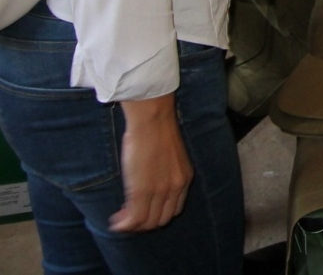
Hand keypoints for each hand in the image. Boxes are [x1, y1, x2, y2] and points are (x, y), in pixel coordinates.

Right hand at [111, 95, 192, 231]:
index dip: (157, 215)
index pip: (173, 210)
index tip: (142, 213)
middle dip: (144, 224)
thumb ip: (166, 173)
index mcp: (184, 179)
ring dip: (132, 226)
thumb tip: (152, 184)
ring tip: (119, 221)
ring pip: (147, 222)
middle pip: (161, 220)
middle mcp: (176, 187)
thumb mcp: (170, 157)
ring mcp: (161, 190)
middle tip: (128, 219)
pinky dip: (124, 225)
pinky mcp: (143, 190)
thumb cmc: (157, 132)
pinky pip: (135, 218)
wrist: (152, 119)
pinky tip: (115, 221)